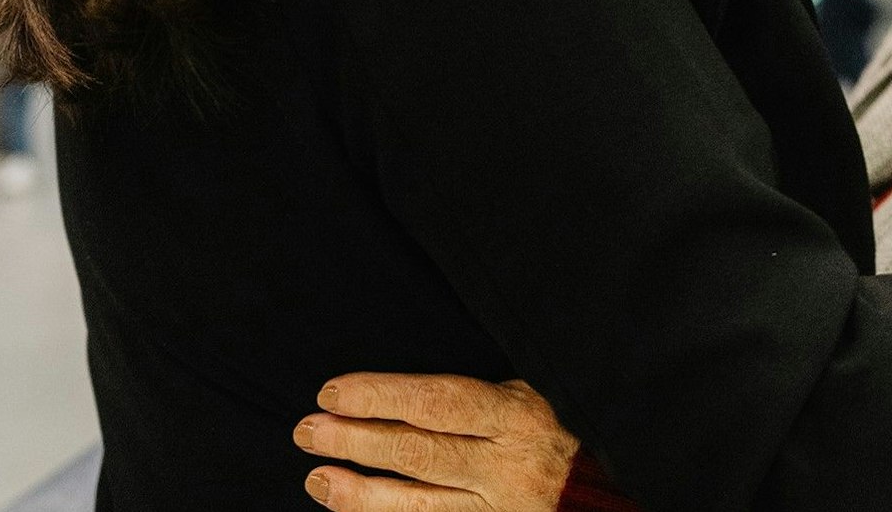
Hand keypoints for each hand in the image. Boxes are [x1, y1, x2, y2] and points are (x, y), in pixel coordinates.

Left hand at [295, 374, 577, 511]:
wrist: (582, 506)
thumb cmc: (537, 441)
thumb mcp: (520, 402)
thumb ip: (469, 397)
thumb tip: (388, 391)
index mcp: (514, 417)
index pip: (437, 401)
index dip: (381, 395)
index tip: (334, 392)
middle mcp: (504, 464)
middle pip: (418, 451)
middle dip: (357, 439)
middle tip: (309, 429)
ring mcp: (492, 508)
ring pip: (415, 502)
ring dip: (358, 490)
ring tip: (317, 476)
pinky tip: (347, 503)